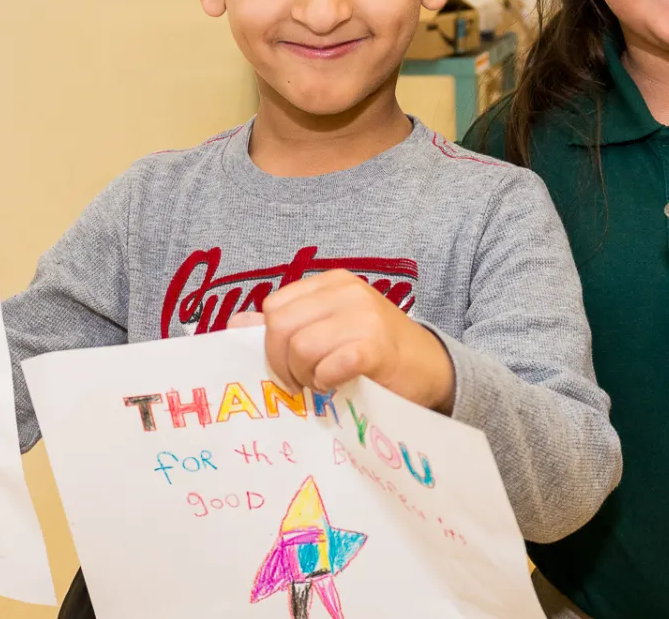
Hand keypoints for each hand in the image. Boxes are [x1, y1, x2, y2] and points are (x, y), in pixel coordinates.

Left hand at [260, 270, 454, 411]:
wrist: (433, 369)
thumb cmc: (377, 352)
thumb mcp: (331, 328)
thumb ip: (287, 324)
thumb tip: (236, 323)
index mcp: (332, 283)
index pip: (274, 307)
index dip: (272, 342)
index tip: (289, 364)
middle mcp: (347, 292)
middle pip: (280, 326)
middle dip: (282, 363)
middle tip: (302, 380)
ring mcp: (364, 316)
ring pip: (300, 348)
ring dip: (306, 376)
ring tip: (324, 381)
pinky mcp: (376, 346)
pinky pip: (329, 366)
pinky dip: (327, 382)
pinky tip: (339, 384)